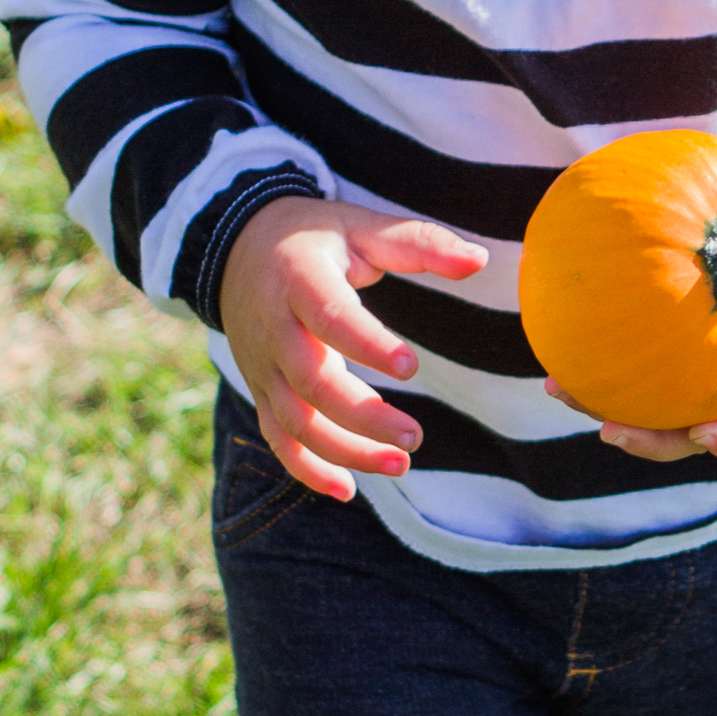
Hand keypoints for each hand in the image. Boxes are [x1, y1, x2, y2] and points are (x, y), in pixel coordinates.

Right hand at [219, 197, 487, 500]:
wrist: (237, 250)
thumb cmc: (313, 237)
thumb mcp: (361, 226)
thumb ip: (419, 244)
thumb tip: (479, 259)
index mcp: (300, 280)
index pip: (330, 317)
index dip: (367, 344)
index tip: (411, 367)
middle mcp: (275, 328)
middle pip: (311, 382)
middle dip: (362, 416)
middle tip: (415, 438)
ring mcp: (264, 366)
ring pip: (295, 421)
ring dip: (344, 451)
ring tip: (400, 464)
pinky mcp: (261, 391)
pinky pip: (277, 439)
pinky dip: (307, 470)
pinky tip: (347, 489)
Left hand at [548, 174, 716, 466]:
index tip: (710, 437)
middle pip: (693, 437)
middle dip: (653, 441)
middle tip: (613, 430)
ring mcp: (699, 394)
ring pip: (653, 418)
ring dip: (606, 410)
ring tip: (561, 388)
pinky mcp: (670, 379)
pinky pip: (633, 382)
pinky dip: (596, 373)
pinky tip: (555, 351)